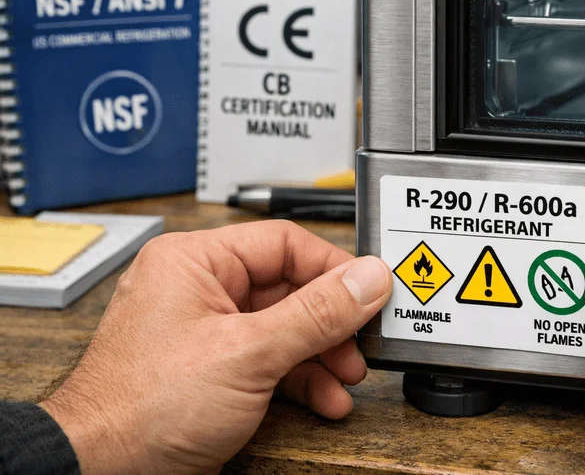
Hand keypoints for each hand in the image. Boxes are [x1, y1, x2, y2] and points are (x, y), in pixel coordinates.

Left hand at [39, 221, 391, 474]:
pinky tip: (325, 398)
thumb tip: (367, 278)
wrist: (102, 473)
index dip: (333, 267)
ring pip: (285, 329)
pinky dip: (301, 379)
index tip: (371, 289)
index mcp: (196, 262)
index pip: (283, 244)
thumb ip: (316, 314)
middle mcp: (201, 290)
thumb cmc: (142, 407)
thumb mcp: (248, 353)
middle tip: (363, 341)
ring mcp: (209, 332)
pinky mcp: (215, 369)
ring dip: (322, 355)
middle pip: (290, 289)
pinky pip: (271, 360)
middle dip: (331, 323)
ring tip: (347, 376)